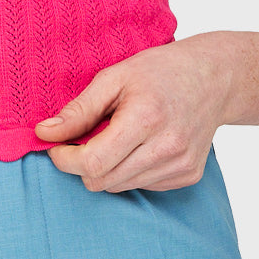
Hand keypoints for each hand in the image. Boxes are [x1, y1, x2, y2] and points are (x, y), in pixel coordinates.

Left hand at [33, 34, 234, 191]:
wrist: (214, 78)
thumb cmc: (159, 71)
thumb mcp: (114, 77)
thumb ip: (79, 109)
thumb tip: (44, 133)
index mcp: (145, 119)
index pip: (93, 163)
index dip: (65, 159)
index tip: (55, 145)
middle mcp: (167, 148)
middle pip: (103, 181)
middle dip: (82, 165)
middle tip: (83, 138)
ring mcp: (180, 165)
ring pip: (120, 187)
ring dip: (106, 168)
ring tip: (116, 136)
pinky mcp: (188, 176)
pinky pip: (142, 186)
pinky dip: (129, 170)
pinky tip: (139, 144)